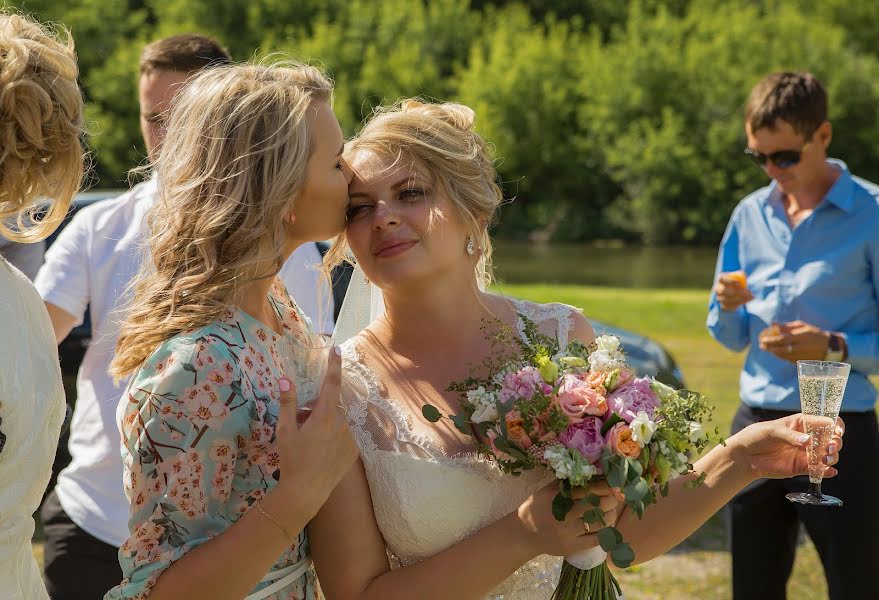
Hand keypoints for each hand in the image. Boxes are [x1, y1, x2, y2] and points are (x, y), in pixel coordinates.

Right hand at [268, 347, 358, 526]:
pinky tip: (320, 452)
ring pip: (337, 421)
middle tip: (300, 424)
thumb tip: (286, 380)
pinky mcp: (354, 450)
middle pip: (330, 405)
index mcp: (325, 415)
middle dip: (316, 409)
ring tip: (309, 443)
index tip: (336, 349)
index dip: (334, 364)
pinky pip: (343, 435)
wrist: (307, 491)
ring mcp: (351, 437)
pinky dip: (333, 437)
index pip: (331, 382)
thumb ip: (288, 404)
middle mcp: (342, 422)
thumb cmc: (293, 460)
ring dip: (325, 424)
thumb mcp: (285, 431)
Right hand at [515, 481, 623, 556]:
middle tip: (617, 497)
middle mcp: (563, 513)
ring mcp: (568, 531)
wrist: (524, 533)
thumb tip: (591, 472)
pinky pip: (595, 540)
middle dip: (611, 500)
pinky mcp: (571, 546)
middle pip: (596, 505)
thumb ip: (567, 483)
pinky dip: (605, 533)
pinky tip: (607, 527)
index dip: (604, 486)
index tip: (614, 484)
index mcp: (557, 496)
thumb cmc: (538, 507)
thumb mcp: (547, 490)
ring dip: (610, 515)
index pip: (587, 489)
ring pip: (598, 523)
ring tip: (611, 511)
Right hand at [714, 271, 752, 311]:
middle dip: (737, 292)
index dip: (730, 281)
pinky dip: (739, 304)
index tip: (739, 283)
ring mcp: (719, 298)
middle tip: (748, 292)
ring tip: (751, 296)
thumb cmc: (738, 281)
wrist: (734, 290)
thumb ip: (740, 275)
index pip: (722, 279)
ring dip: (740, 299)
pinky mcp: (723, 306)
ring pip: (728, 300)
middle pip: (724, 291)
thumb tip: (743, 275)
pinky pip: (730, 307)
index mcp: (721, 280)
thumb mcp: (739, 276)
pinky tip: (747, 300)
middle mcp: (717, 289)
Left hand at [729, 413, 844, 480]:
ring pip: (828, 455)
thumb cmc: (756, 437)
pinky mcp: (801, 467)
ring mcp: (805, 453)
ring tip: (825, 459)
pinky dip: (826, 471)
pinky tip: (828, 471)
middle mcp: (807, 438)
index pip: (825, 422)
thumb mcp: (772, 431)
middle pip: (831, 440)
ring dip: (832, 457)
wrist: (744, 456)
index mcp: (801, 423)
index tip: (837, 432)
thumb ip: (790, 436)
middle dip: (835, 443)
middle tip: (829, 448)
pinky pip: (818, 470)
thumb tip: (808, 441)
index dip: (836, 425)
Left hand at [759, 320, 829, 362]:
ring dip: (773, 352)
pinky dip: (780, 356)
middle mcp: (800, 348)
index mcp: (800, 337)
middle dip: (769, 347)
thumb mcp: (802, 326)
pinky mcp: (802, 362)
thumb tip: (773, 324)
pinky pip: (787, 359)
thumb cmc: (814, 333)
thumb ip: (787, 326)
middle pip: (780, 349)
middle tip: (761, 344)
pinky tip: (776, 352)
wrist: (829, 347)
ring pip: (782, 355)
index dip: (770, 340)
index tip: (762, 339)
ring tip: (766, 348)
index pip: (782, 340)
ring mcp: (801, 356)